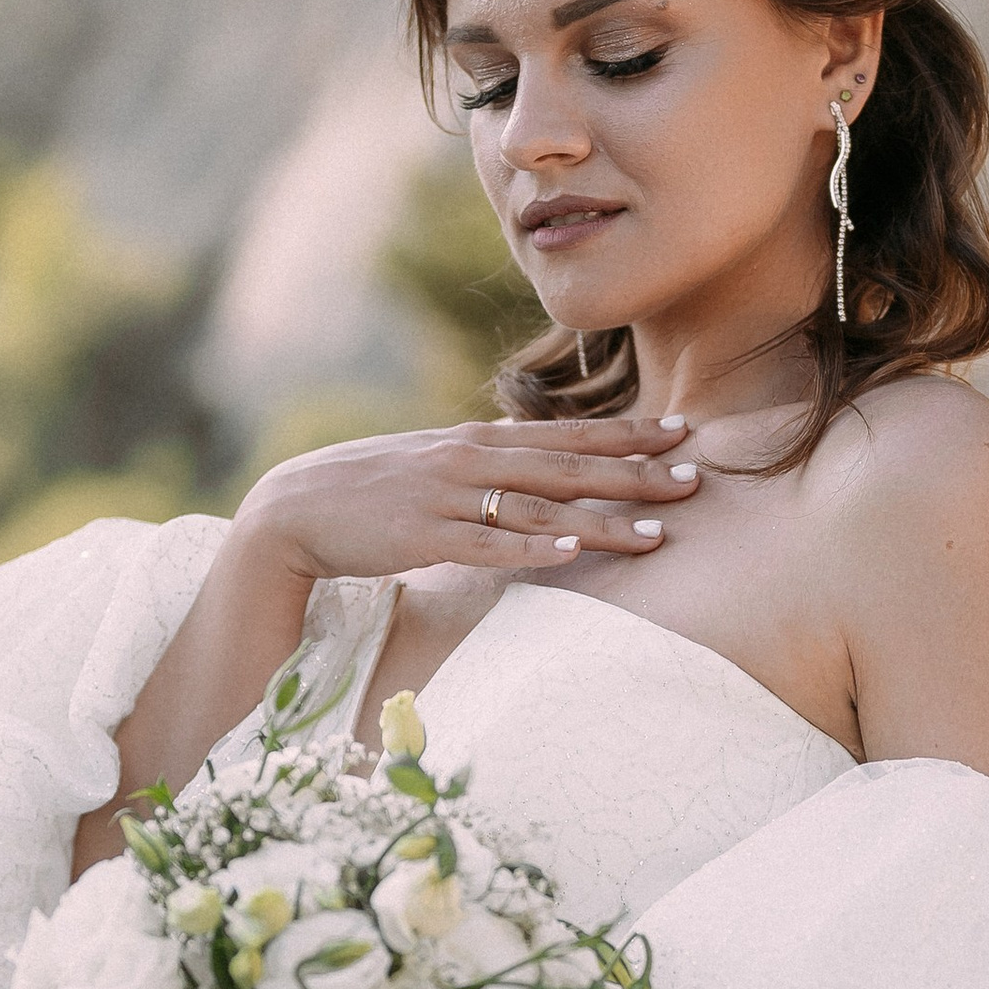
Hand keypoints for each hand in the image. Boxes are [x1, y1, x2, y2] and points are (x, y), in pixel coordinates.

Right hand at [236, 414, 700, 584]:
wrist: (294, 508)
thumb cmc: (370, 489)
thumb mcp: (436, 462)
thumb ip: (487, 461)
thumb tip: (534, 456)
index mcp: (479, 441)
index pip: (568, 434)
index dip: (628, 434)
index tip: (684, 432)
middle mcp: (472, 460)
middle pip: (568, 468)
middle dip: (634, 474)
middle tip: (693, 478)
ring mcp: (449, 498)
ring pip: (539, 509)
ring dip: (600, 522)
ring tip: (654, 535)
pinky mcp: (425, 537)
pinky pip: (488, 545)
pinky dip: (532, 550)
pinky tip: (572, 556)